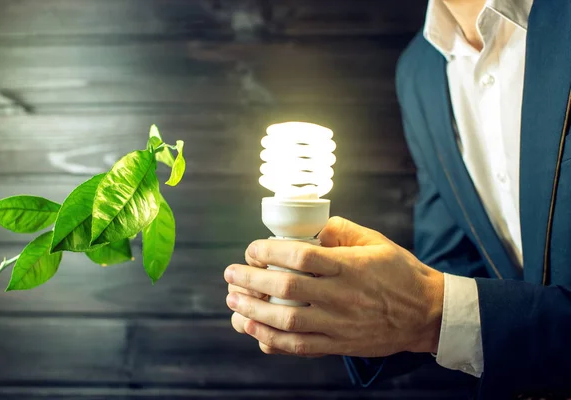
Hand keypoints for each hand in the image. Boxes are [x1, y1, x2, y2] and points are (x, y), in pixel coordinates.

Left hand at [224, 217, 443, 357]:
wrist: (426, 313)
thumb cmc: (400, 273)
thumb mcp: (376, 241)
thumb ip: (342, 230)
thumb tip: (311, 227)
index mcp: (349, 266)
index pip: (301, 256)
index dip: (269, 251)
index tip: (252, 249)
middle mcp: (342, 295)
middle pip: (287, 288)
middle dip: (251, 280)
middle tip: (231, 274)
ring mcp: (340, 323)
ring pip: (288, 321)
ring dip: (254, 312)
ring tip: (233, 302)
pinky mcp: (339, 344)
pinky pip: (300, 346)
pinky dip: (272, 340)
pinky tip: (253, 331)